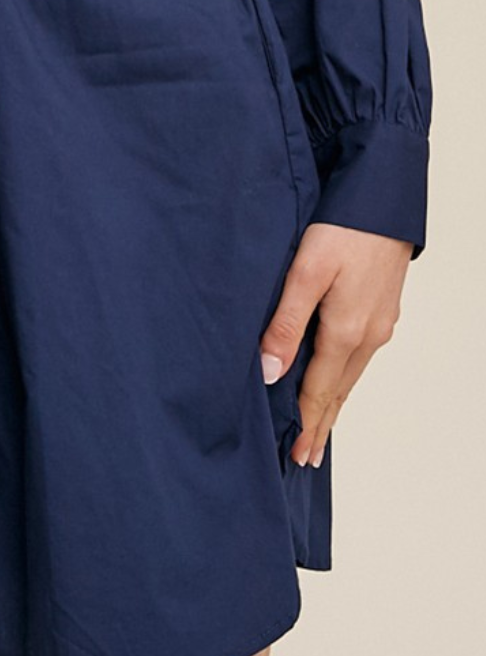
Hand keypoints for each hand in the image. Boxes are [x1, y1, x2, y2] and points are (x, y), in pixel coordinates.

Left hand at [259, 221, 412, 467]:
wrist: (385, 198)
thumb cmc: (342, 228)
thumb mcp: (305, 272)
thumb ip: (285, 323)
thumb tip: (269, 373)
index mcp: (346, 332)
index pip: (320, 391)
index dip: (306, 424)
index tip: (296, 456)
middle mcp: (369, 335)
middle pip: (339, 390)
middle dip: (321, 424)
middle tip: (306, 457)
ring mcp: (380, 323)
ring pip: (351, 374)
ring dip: (333, 402)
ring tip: (319, 427)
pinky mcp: (383, 308)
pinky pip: (359, 356)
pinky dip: (344, 376)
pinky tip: (336, 377)